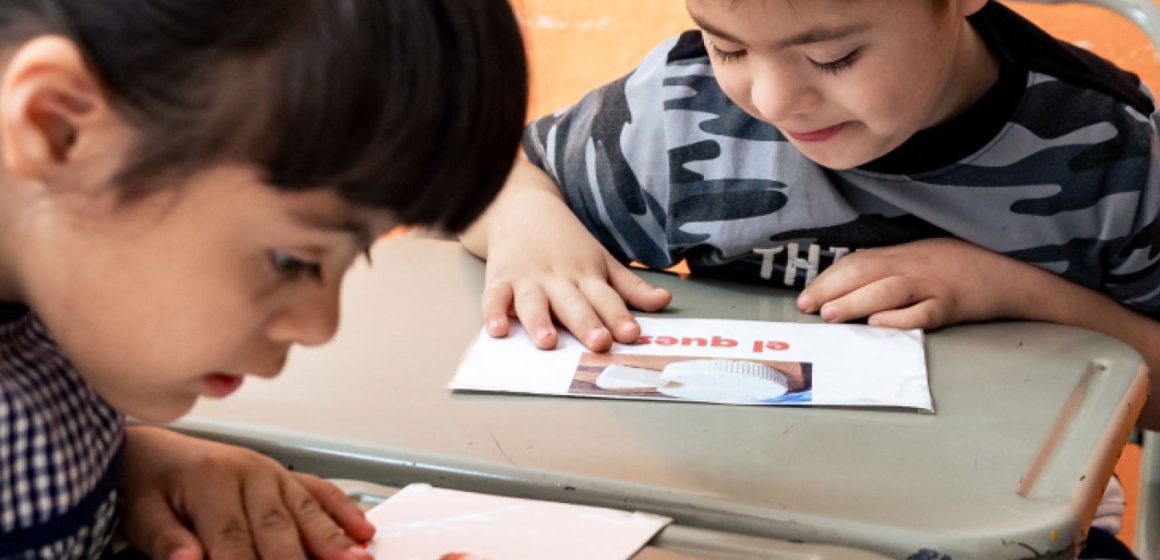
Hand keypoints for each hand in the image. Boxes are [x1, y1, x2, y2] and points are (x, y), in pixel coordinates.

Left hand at [119, 426, 374, 559]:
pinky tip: (363, 531)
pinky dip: (343, 511)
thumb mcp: (140, 514)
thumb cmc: (145, 484)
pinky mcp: (285, 478)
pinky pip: (320, 492)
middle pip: (278, 529)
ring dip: (334, 540)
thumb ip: (165, 539)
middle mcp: (249, 475)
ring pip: (307, 512)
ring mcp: (272, 474)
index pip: (232, 541)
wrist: (151, 451)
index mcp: (211, 483)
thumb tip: (188, 559)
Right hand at [463, 158, 670, 350]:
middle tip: (599, 342)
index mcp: (586, 275)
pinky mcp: (500, 279)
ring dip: (540, 322)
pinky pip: (495, 298)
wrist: (521, 207)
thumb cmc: (566, 242)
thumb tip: (665, 301)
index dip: (619, 317)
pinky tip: (497, 330)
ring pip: (534, 304)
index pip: (606, 299)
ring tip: (548, 341)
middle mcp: (558, 279)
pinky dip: (494, 313)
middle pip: (574, 304)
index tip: (631, 334)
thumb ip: (630, 286)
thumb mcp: (601, 259)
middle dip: (586, 323)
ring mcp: (528, 279)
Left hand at [796, 237, 1032, 328]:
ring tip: (830, 314)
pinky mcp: (954, 305)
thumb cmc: (963, 266)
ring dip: (856, 302)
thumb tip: (848, 286)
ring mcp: (935, 285)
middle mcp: (915, 265)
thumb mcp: (922, 258)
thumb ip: (889, 269)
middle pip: (866, 273)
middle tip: (805, 305)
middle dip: (831, 289)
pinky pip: (924, 313)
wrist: (1013, 272)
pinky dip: (901, 318)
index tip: (805, 294)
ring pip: (888, 291)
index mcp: (904, 254)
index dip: (829, 278)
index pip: (858, 262)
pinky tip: (879, 323)